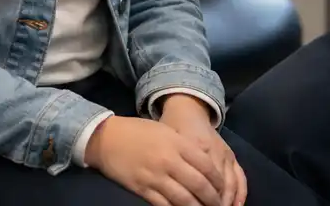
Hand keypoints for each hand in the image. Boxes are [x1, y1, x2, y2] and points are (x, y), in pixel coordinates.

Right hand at [85, 115, 227, 205]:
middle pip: (198, 185)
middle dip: (212, 199)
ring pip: (184, 199)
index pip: (206, 165)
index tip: (222, 188)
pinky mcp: (142, 189)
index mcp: (176, 144)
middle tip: (219, 205)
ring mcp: (155, 177)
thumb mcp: (166, 131)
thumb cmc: (138, 132)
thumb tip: (206, 164)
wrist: (107, 139)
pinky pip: (164, 205)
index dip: (217, 180)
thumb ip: (185, 146)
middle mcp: (169, 161)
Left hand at [160, 96, 244, 205]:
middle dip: (214, 204)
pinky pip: (240, 176)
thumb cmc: (172, 129)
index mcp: (195, 147)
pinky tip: (237, 205)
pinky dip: (240, 192)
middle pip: (217, 185)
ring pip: (230, 183)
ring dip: (227, 201)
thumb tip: (168, 195)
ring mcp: (225, 153)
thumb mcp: (167, 144)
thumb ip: (171, 167)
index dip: (198, 199)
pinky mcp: (231, 155)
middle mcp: (214, 151)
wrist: (188, 110)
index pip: (200, 180)